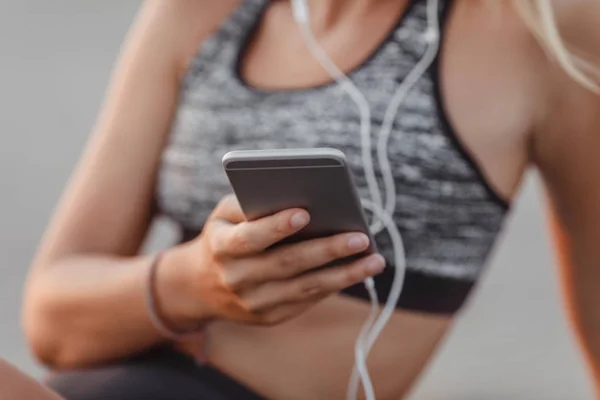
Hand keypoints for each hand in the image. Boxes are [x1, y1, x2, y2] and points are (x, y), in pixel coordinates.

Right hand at [162, 195, 385, 326]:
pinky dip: (333, 285)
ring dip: (343, 274)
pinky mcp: (269, 317)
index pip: (250, 238)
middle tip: (360, 237)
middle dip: (326, 250)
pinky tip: (356, 272)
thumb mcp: (225, 215)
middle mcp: (236, 278)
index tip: (305, 212)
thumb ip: (252, 203)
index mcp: (221, 247)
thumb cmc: (224, 236)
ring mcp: (253, 303)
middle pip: (286, 264)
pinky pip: (306, 300)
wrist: (202, 286)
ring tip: (374, 260)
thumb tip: (297, 194)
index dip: (276, 227)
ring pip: (304, 288)